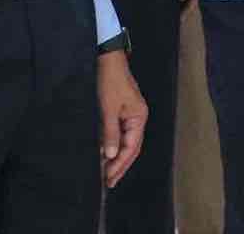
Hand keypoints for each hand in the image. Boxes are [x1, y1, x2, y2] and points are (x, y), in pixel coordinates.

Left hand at [97, 51, 147, 188]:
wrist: (107, 59)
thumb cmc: (110, 82)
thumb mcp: (108, 108)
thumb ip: (110, 133)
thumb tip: (111, 155)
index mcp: (139, 117)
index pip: (132, 147)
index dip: (120, 164)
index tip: (109, 178)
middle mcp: (137, 118)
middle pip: (131, 148)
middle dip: (120, 165)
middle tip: (108, 183)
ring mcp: (130, 115)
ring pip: (125, 143)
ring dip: (116, 158)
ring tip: (105, 174)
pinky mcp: (121, 112)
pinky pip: (119, 135)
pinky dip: (113, 147)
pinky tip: (104, 156)